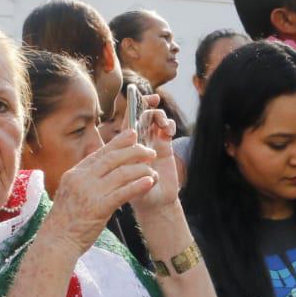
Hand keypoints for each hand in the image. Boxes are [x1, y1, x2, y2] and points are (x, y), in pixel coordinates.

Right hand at [41, 131, 158, 252]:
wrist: (56, 242)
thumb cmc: (64, 221)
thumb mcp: (70, 193)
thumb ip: (84, 180)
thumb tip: (100, 169)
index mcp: (74, 174)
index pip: (100, 153)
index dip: (118, 142)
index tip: (133, 135)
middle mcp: (81, 179)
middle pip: (113, 158)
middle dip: (134, 152)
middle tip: (150, 152)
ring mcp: (90, 193)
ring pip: (121, 173)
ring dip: (140, 170)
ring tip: (153, 170)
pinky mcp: (99, 208)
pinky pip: (123, 193)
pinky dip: (138, 186)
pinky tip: (149, 182)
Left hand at [132, 95, 181, 213]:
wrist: (156, 203)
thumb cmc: (137, 193)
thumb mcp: (128, 178)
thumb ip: (129, 164)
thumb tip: (130, 149)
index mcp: (126, 144)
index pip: (128, 120)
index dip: (133, 106)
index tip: (138, 93)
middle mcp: (139, 141)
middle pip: (143, 115)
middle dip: (148, 104)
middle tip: (154, 100)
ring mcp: (152, 142)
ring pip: (155, 120)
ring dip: (160, 115)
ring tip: (163, 123)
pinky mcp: (166, 146)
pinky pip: (167, 129)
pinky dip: (169, 125)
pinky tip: (169, 130)